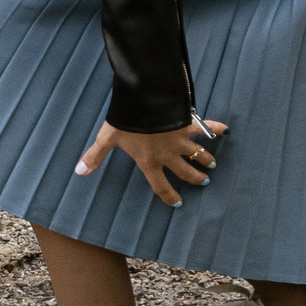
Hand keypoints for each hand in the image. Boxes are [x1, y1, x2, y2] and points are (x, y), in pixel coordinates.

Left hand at [75, 117, 226, 205]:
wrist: (144, 103)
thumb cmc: (124, 122)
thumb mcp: (107, 139)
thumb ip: (95, 156)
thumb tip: (79, 172)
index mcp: (149, 161)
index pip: (160, 185)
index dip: (169, 195)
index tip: (177, 202)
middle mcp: (168, 155)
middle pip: (185, 172)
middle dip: (195, 179)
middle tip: (204, 182)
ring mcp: (180, 140)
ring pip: (198, 154)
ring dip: (206, 160)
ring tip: (212, 164)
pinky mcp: (187, 125)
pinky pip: (205, 128)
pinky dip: (216, 128)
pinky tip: (226, 129)